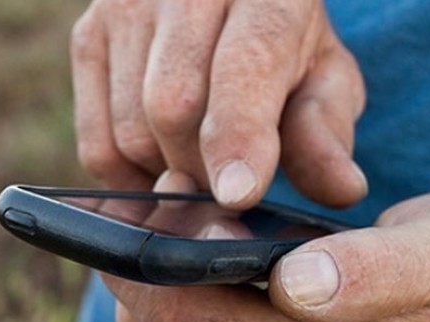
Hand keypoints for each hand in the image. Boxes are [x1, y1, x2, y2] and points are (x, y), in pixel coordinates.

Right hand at [71, 0, 367, 208]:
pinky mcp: (88, 36)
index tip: (239, 194)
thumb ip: (326, 133)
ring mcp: (124, 7)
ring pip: (131, 130)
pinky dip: (128, 175)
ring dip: (166, 173)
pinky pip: (96, 143)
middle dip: (202, 169)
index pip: (243, 65)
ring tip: (199, 165)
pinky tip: (161, 163)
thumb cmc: (283, 44)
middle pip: (172, 107)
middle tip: (230, 186)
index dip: (238, 135)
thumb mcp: (324, 79)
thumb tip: (342, 189)